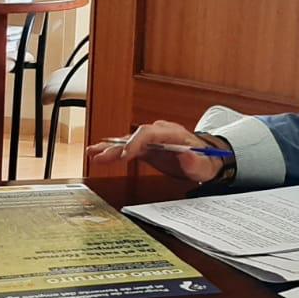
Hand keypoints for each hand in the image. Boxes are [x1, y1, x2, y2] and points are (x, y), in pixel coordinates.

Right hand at [86, 121, 225, 182]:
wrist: (206, 159)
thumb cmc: (205, 161)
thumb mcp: (204, 165)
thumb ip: (195, 161)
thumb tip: (186, 155)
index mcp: (172, 133)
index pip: (148, 132)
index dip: (134, 143)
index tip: (125, 156)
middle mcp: (158, 132)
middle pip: (133, 136)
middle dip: (116, 146)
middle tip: (101, 156)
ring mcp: (151, 139)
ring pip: (127, 141)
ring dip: (110, 148)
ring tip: (92, 153)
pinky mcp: (146, 148)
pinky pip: (127, 147)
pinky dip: (113, 151)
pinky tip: (98, 154)